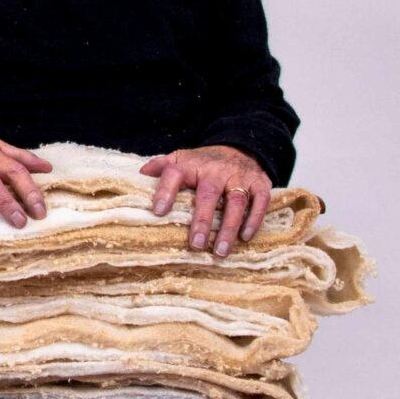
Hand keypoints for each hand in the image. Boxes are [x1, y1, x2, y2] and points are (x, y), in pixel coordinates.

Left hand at [140, 145, 271, 257]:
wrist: (239, 147)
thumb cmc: (202, 163)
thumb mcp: (179, 159)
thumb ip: (161, 167)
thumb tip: (139, 175)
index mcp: (190, 165)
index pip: (174, 174)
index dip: (165, 191)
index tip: (158, 211)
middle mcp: (215, 170)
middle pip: (209, 194)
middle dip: (202, 220)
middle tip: (195, 245)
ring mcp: (239, 176)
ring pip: (236, 201)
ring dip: (229, 228)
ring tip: (220, 251)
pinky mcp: (260, 183)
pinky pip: (260, 201)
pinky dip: (254, 219)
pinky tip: (245, 237)